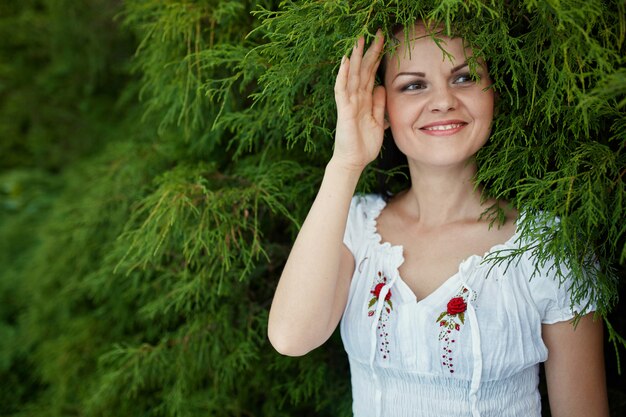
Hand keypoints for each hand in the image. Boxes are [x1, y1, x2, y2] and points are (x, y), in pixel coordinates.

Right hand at [332, 30, 385, 171]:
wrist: (354, 161)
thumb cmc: (364, 144)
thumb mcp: (378, 121)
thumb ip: (379, 104)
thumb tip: (382, 86)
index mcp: (365, 100)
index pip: (371, 74)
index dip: (377, 58)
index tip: (384, 42)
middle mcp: (356, 98)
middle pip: (363, 70)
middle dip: (369, 52)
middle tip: (376, 33)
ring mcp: (348, 103)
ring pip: (352, 76)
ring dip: (355, 58)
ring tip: (358, 40)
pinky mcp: (343, 111)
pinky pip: (342, 90)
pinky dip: (343, 76)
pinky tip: (345, 62)